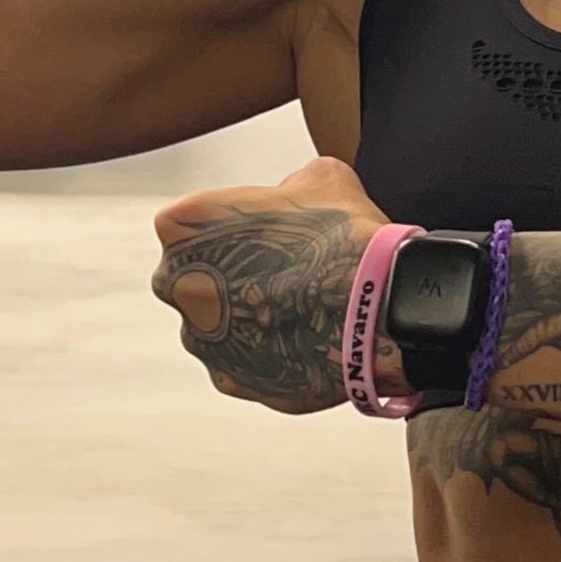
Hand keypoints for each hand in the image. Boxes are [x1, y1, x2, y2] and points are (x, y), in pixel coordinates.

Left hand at [150, 155, 399, 413]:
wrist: (381, 310)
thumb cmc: (346, 244)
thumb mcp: (320, 179)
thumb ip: (285, 187)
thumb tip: (292, 197)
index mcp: (185, 228)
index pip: (186, 221)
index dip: (229, 225)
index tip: (260, 232)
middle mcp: (179, 285)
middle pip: (194, 276)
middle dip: (229, 275)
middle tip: (280, 272)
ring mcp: (203, 340)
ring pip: (217, 326)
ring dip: (247, 318)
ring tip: (299, 308)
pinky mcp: (233, 382)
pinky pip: (242, 364)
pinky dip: (266, 355)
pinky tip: (304, 338)